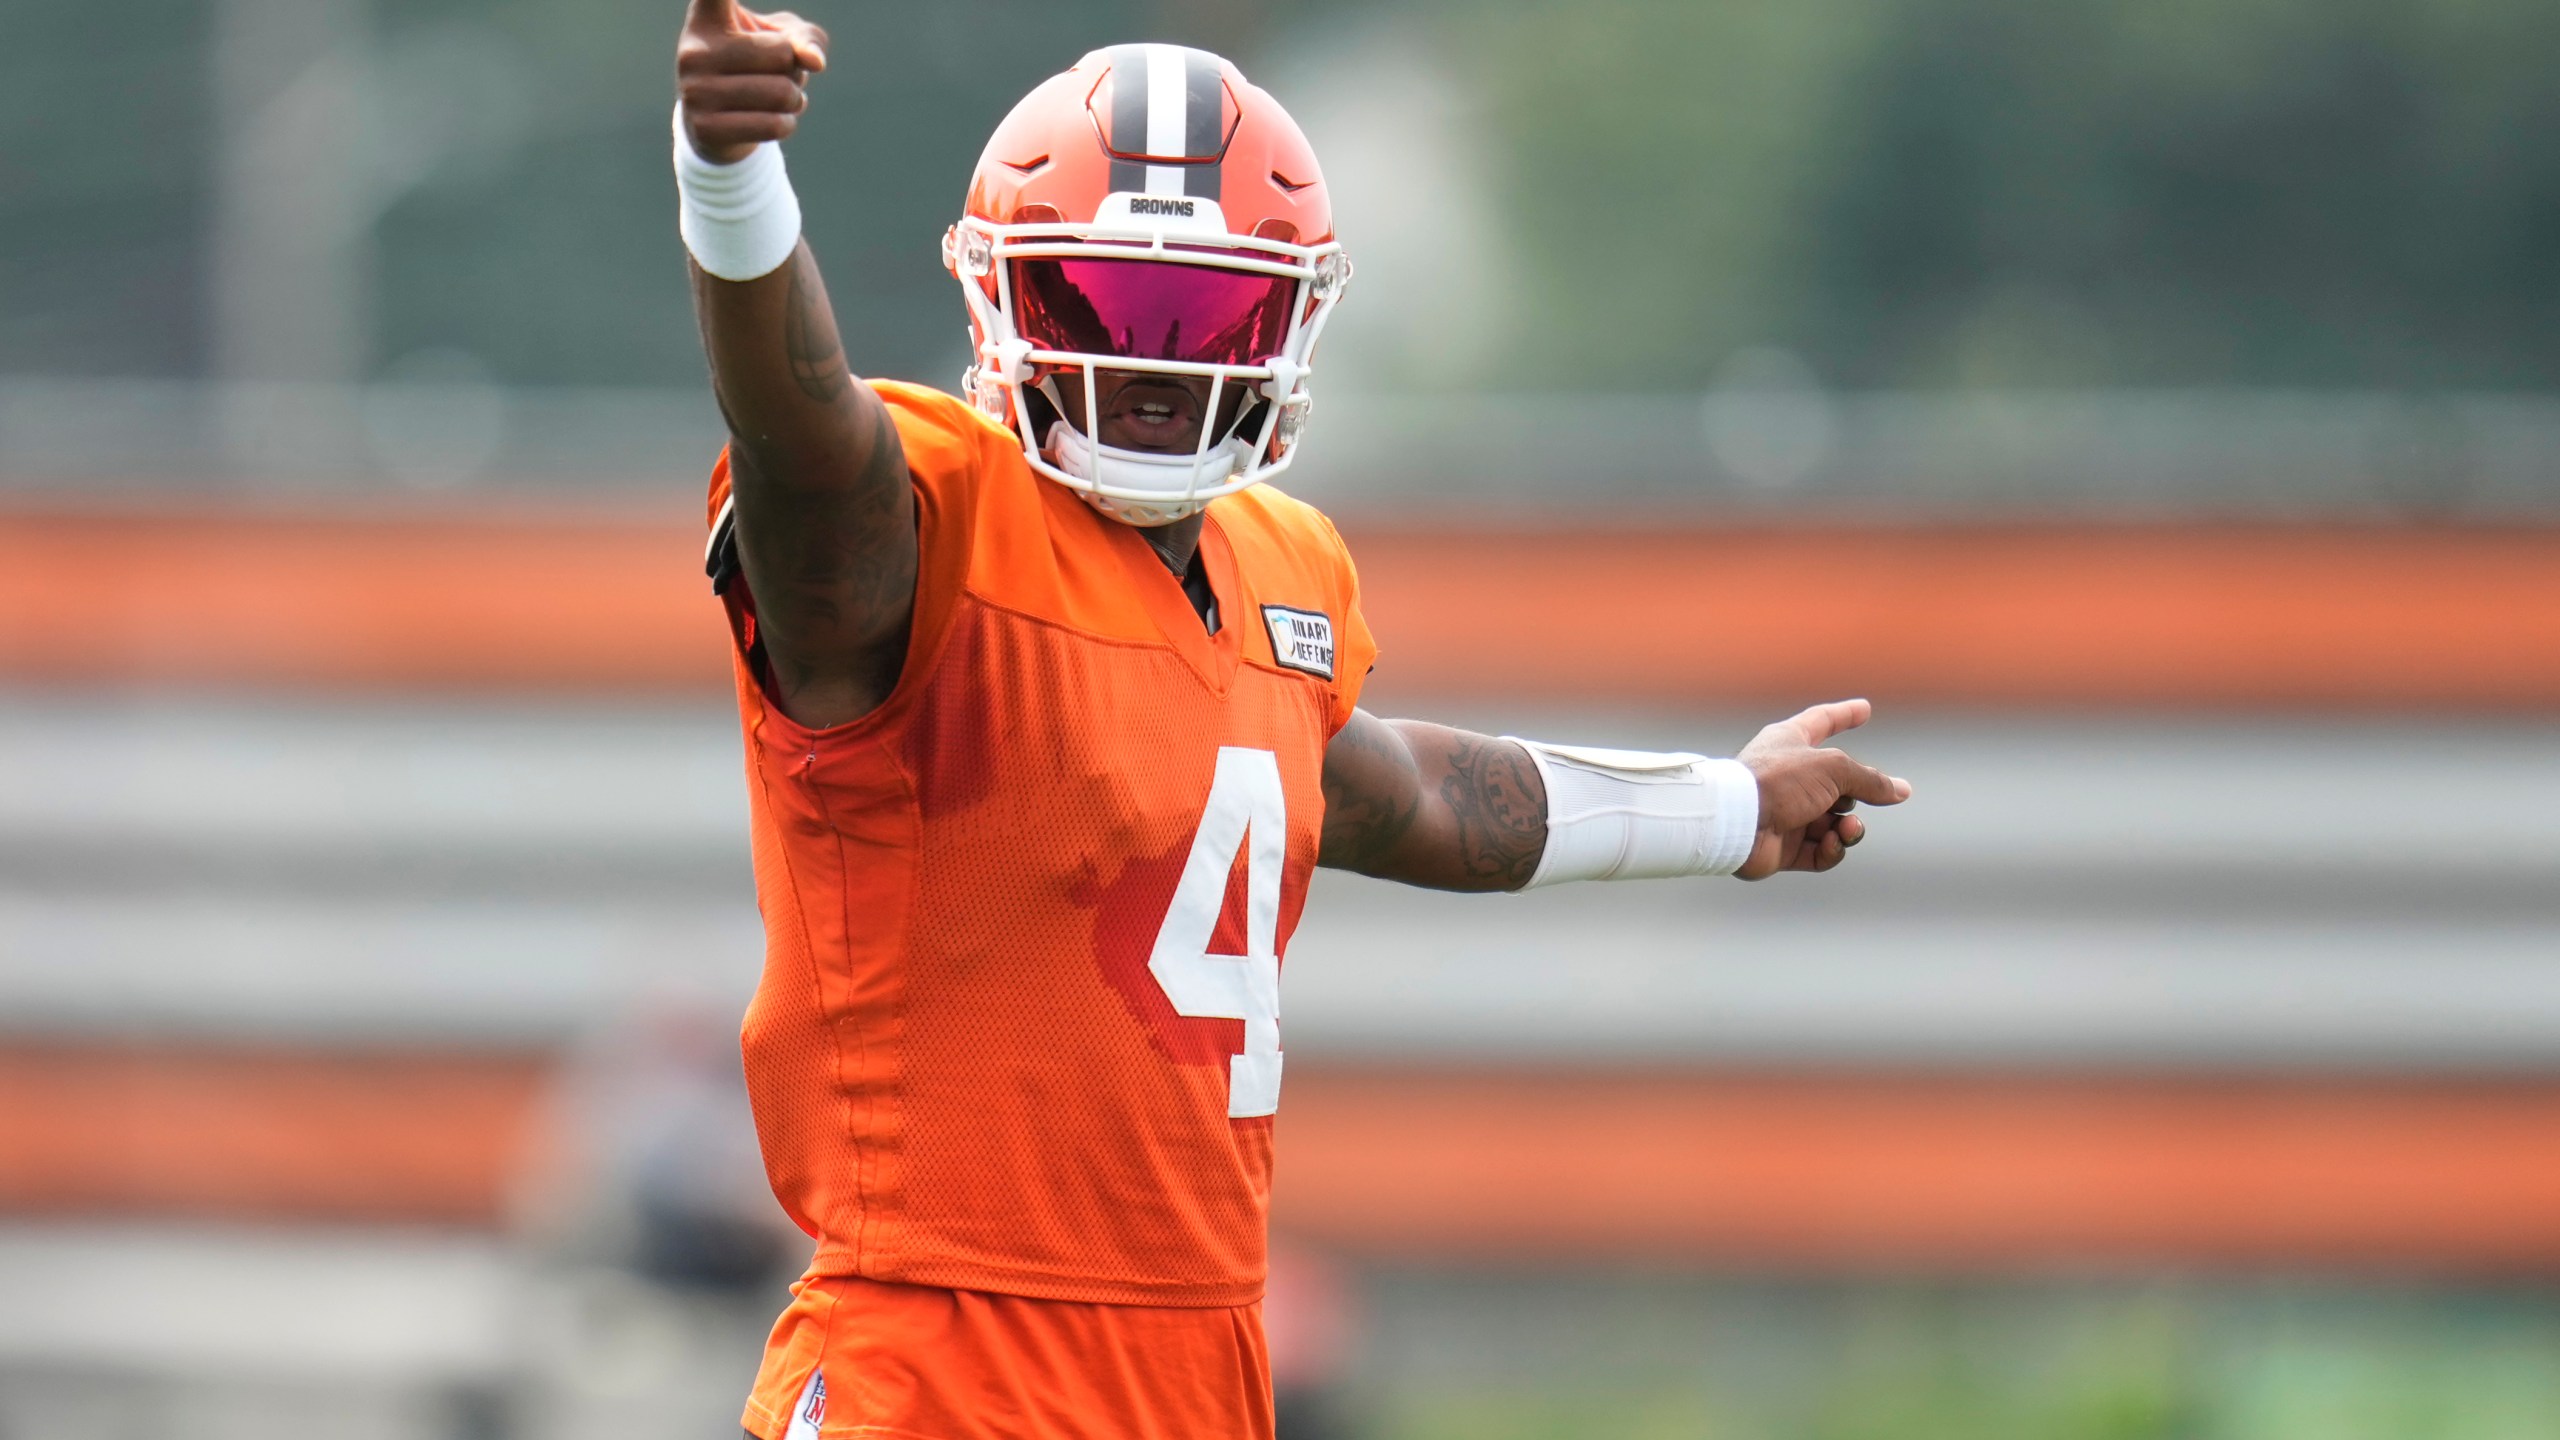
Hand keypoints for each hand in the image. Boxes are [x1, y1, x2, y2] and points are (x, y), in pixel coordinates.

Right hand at [677, 0, 829, 163]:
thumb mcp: (782, 40)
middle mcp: (694, 48)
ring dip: (794, 99)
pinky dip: (786, 123)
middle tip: (776, 74)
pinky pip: (776, 124)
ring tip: (776, 97)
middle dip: (795, 69)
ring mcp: (695, 90)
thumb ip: (805, 38)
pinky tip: (769, 119)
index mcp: (708, 15)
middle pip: (782, 54)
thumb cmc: (754, 67)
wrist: (717, 124)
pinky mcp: (707, 127)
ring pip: (784, 92)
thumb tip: (813, 60)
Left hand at [1734, 698, 1910, 878]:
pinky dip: (1833, 849)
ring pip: (1834, 823)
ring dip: (1850, 828)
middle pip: (1838, 784)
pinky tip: (1834, 842)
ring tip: (1847, 828)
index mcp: (1789, 742)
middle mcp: (1788, 776)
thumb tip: (1901, 790)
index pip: (1822, 722)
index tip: (1864, 709)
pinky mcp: (1784, 848)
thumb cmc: (1778, 781)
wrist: (1737, 822)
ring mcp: (1786, 813)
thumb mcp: (1833, 769)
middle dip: (1858, 796)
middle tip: (1862, 800)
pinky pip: (1821, 852)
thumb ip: (1870, 779)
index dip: (1844, 715)